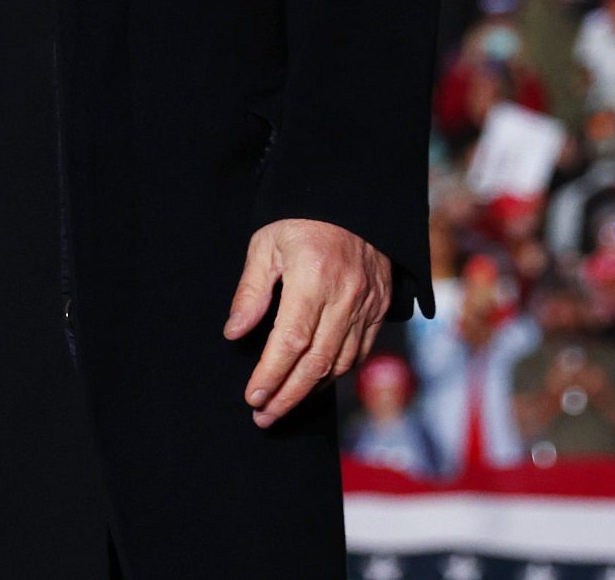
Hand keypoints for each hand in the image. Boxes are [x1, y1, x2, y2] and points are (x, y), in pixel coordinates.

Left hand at [223, 218, 392, 428]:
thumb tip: (234, 333)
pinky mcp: (380, 308)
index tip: (252, 397)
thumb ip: (251, 291)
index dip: (271, 375)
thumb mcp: (266, 243)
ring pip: (340, 363)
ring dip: (310, 391)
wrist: (354, 198)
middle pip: (317, 362)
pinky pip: (359, 352)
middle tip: (263, 416)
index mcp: (314, 277)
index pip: (291, 341)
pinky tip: (314, 383)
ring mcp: (367, 304)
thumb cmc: (303, 219)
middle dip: (287, 395)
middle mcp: (346, 296)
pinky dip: (336, 374)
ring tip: (282, 406)